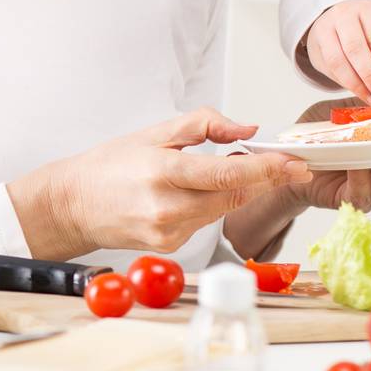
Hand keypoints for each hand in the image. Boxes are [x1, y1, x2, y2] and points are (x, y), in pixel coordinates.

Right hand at [8, 107, 310, 258]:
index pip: (228, 174)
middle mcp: (167, 209)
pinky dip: (216, 203)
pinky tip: (208, 190)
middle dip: (267, 179)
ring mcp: (169, 233)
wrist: (74, 204)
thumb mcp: (156, 131)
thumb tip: (247, 130)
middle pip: (234, 195)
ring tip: (251, 168)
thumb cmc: (112, 165)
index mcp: (163, 174)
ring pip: (224, 209)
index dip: (268, 170)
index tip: (295, 163)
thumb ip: (205, 125)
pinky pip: (207, 221)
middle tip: (293, 164)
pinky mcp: (171, 246)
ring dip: (243, 189)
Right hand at [303, 0, 370, 105]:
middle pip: (355, 48)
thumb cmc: (365, 30)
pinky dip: (346, 84)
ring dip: (357, 84)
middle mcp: (344, 15)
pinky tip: (360, 92)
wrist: (337, 23)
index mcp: (368, 10)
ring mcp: (326, 29)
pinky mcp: (316, 45)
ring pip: (338, 61)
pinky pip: (330, 68)